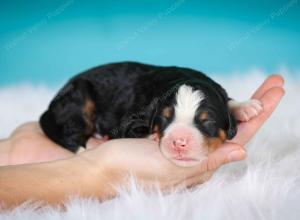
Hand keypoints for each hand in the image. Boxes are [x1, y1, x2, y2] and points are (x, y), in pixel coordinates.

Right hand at [82, 75, 284, 190]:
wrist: (102, 165)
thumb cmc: (131, 168)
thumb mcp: (169, 168)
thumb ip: (205, 161)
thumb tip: (242, 152)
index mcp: (200, 166)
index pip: (240, 138)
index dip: (259, 115)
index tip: (275, 92)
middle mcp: (198, 157)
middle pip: (235, 128)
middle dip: (255, 105)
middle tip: (274, 82)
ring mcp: (186, 147)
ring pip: (220, 123)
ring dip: (239, 105)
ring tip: (258, 91)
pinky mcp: (174, 138)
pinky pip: (201, 121)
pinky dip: (214, 109)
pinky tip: (221, 100)